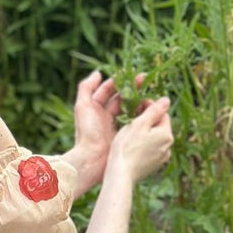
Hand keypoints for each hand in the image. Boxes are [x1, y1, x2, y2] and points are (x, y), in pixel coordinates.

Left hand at [70, 69, 145, 191]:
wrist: (91, 159)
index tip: (131, 75)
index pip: (107, 90)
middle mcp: (104, 116)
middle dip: (132, 89)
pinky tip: (149, 110)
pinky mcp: (122, 136)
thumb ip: (86, 87)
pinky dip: (140, 115)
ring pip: (128, 109)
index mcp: (94, 108)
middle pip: (120, 98)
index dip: (119, 81)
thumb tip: (98, 73)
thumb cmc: (86, 132)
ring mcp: (114, 126)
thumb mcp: (83, 107)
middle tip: (146, 80)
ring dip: (138, 101)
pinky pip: (133, 122)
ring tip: (149, 93)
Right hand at [108, 93, 172, 183]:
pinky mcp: (153, 166)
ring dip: (145, 133)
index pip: (162, 114)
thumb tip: (166, 100)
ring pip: (154, 138)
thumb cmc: (127, 147)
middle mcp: (168, 147)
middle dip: (147, 120)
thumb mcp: (139, 124)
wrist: (121, 174)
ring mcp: (162, 158)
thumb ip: (154, 110)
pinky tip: (132, 146)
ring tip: (130, 132)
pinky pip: (150, 150)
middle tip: (131, 118)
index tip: (136, 106)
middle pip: (159, 126)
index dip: (149, 107)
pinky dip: (143, 145)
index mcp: (167, 134)